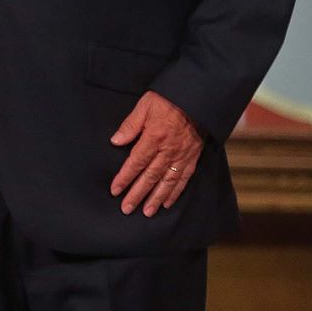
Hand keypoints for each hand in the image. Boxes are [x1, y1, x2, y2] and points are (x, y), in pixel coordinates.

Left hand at [109, 91, 203, 215]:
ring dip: (155, 199)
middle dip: (137, 194)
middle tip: (126, 209)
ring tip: (146, 212)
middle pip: (150, 177)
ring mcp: (182, 157)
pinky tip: (167, 203)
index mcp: (154, 138)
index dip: (125, 178)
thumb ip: (130, 125)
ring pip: (167, 183)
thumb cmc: (168, 100)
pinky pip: (183, 180)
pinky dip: (175, 193)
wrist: (196, 99)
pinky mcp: (192, 158)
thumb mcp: (144, 106)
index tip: (115, 190)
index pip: (136, 163)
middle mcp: (168, 151)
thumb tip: (115, 141)